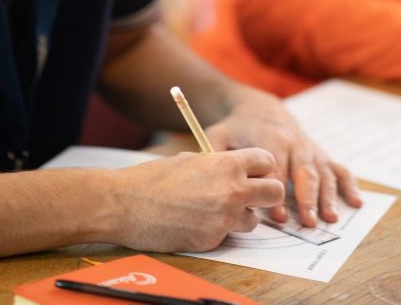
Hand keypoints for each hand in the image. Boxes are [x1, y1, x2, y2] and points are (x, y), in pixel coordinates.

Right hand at [105, 148, 282, 251]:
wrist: (126, 203)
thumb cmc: (155, 177)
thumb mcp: (192, 159)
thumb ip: (219, 165)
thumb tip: (236, 171)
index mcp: (227, 164)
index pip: (267, 162)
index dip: (262, 167)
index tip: (254, 172)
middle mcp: (232, 191)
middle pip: (274, 192)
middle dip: (265, 194)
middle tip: (250, 195)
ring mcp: (223, 218)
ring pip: (253, 220)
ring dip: (241, 216)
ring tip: (215, 209)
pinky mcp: (212, 241)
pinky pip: (227, 236)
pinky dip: (217, 230)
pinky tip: (195, 221)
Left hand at [204, 87, 361, 227]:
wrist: (259, 107)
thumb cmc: (237, 126)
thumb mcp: (219, 134)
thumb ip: (213, 153)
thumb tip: (209, 174)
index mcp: (271, 139)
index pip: (275, 169)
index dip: (276, 193)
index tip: (275, 218)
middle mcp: (294, 143)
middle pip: (303, 172)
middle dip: (306, 197)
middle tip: (307, 222)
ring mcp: (309, 148)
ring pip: (322, 172)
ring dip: (327, 196)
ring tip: (329, 218)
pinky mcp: (318, 153)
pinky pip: (337, 167)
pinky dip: (349, 184)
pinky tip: (355, 202)